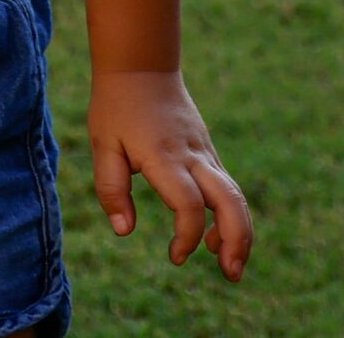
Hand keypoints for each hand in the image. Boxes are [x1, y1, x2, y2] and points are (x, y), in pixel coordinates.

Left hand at [87, 70, 253, 281]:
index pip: (189, 204)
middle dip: (237, 240)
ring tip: (230, 267)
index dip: (187, 236)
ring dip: (241, 233)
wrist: (142, 68)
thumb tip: (124, 231)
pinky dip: (230, 215)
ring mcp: (206, 154)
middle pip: (231, 201)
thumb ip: (111, 189)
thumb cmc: (116, 108)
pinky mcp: (208, 154)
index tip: (175, 257)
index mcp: (164, 157)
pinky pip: (228, 188)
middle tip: (231, 275)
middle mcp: (193, 156)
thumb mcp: (102, 145)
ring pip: (236, 196)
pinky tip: (214, 237)